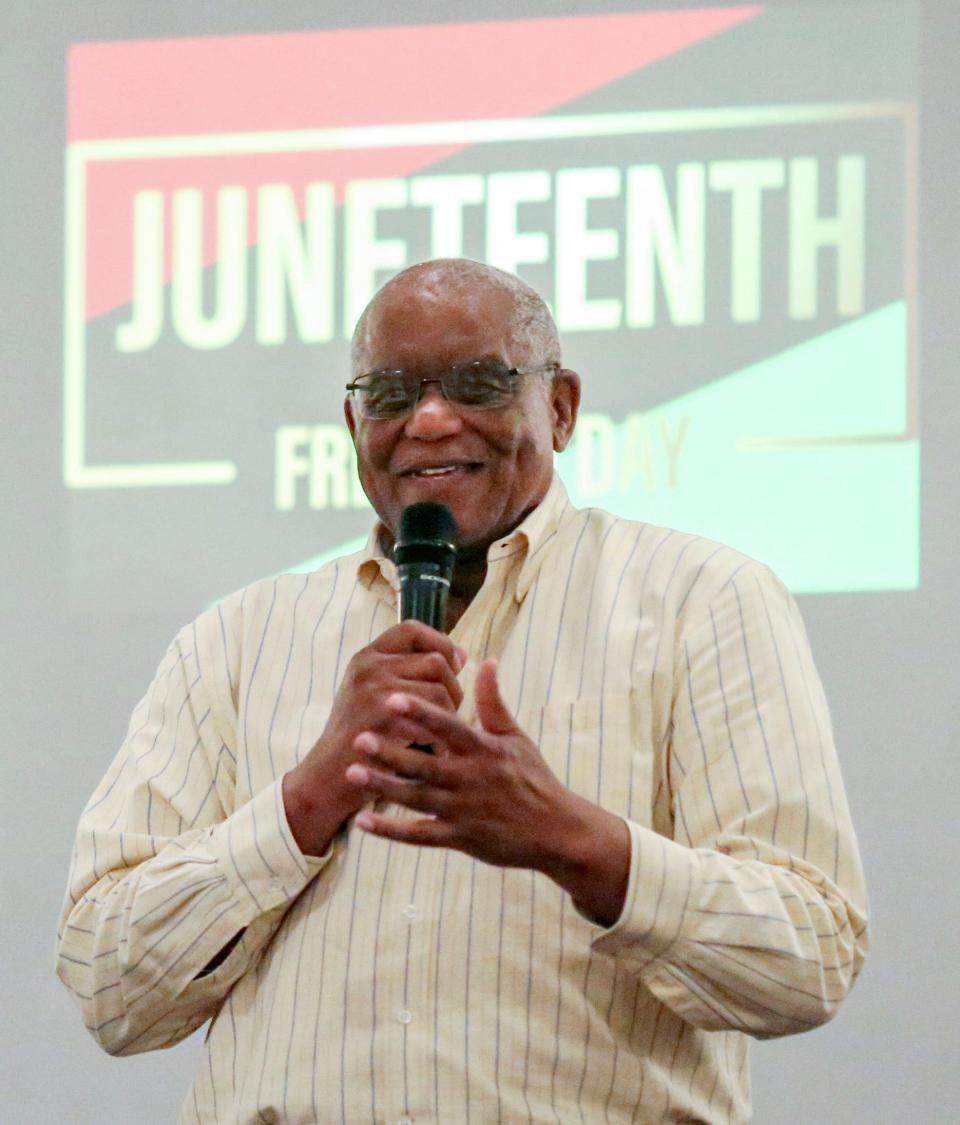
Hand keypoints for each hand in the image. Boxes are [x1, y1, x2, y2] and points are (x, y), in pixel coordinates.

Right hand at [283, 620, 465, 855]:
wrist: (328, 775)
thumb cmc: (361, 734)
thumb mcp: (372, 691)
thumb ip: (410, 671)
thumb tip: (461, 656)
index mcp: (366, 657)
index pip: (411, 629)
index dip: (439, 642)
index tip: (453, 663)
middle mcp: (369, 668)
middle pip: (435, 661)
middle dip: (453, 686)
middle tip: (448, 710)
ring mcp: (376, 692)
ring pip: (441, 690)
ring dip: (450, 714)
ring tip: (438, 731)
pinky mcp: (386, 720)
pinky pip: (435, 719)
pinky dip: (440, 737)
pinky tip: (431, 748)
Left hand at [345, 659, 630, 924]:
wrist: (556, 831)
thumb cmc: (534, 778)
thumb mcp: (516, 737)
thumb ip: (493, 701)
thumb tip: (486, 660)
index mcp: (484, 750)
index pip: (449, 727)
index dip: (420, 712)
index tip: (392, 697)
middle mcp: (470, 779)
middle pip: (424, 763)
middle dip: (390, 751)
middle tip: (359, 737)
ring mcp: (463, 810)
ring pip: (415, 798)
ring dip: (382, 786)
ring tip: (352, 772)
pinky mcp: (459, 838)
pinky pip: (419, 835)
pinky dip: (391, 830)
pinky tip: (364, 820)